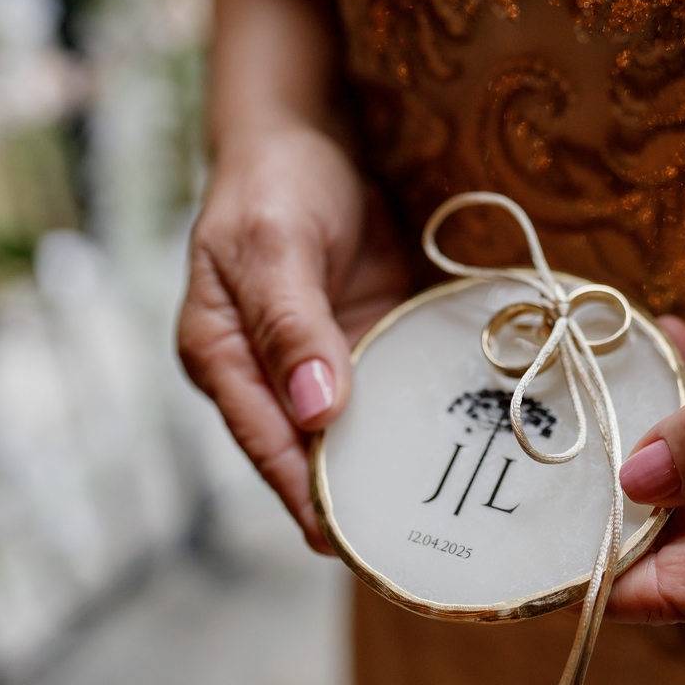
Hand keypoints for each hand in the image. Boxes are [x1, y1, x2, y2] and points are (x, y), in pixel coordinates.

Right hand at [177, 121, 409, 552]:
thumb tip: (316, 412)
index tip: (344, 540)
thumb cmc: (274, 184)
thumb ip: (291, 327)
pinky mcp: (367, 348)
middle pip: (309, 454)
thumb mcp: (274, 246)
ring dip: (392, 470)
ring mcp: (322, 366)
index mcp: (224, 357)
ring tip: (441, 519)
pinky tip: (459, 451)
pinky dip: (420, 423)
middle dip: (351, 499)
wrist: (314, 138)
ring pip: (355, 436)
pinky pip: (393, 396)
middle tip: (405, 546)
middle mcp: (270, 376)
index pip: (265, 441)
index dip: (302, 494)